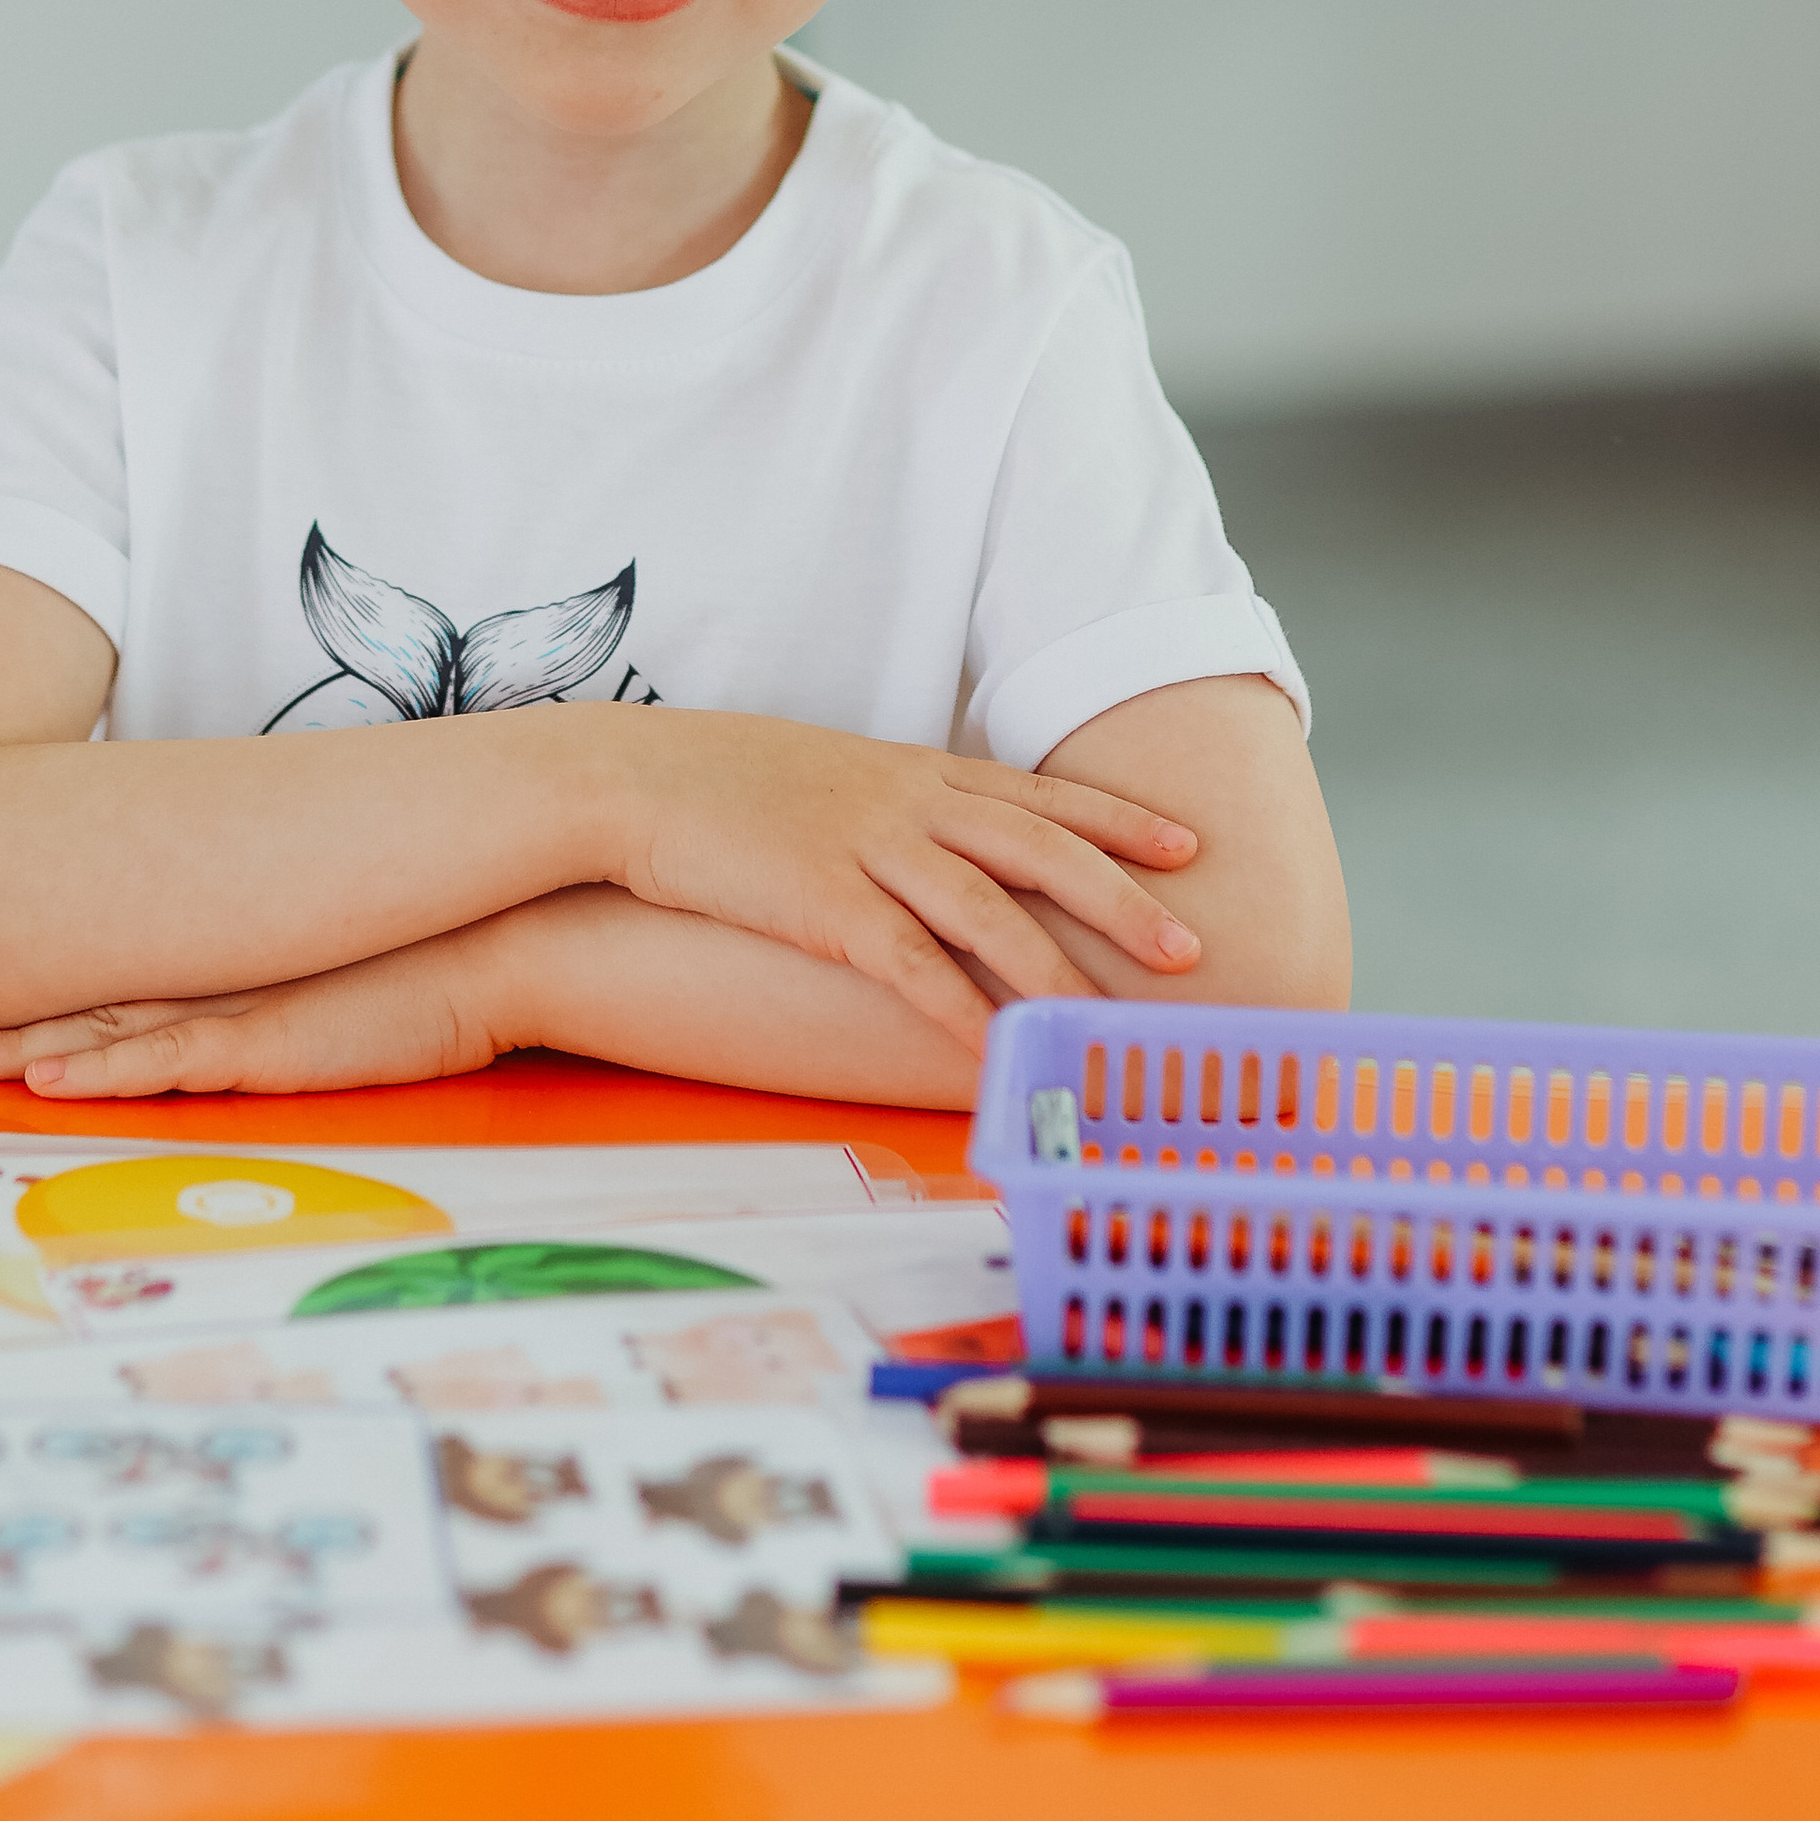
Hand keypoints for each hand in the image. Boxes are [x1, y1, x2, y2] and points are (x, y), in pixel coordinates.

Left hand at [0, 915, 516, 1100]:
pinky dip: (101, 1072)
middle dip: (2, 1019)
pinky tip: (44, 1081)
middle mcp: (224, 977)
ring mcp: (241, 1006)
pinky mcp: (269, 1041)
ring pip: (105, 1031)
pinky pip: (167, 1061)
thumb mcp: (348, 983)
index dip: (42, 995)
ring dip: (22, 1049)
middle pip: (88, 1000)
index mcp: (236, 962)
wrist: (505, 943)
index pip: (119, 979)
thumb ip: (299, 992)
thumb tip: (278, 1006)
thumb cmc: (438, 965)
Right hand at [595, 710, 1201, 1051]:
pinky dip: (960, 1011)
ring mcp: (866, 849)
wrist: (630, 779)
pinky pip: (908, 965)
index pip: (1037, 792)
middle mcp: (905, 802)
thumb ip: (889, 804)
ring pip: (990, 909)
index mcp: (911, 769)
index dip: (1118, 820)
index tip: (1185, 843)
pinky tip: (997, 1051)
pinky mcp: (822, 902)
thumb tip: (936, 842)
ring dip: (1059, 967)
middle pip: (1039, 847)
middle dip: (1122, 896)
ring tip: (1111, 1018)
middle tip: (1190, 944)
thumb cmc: (719, 782)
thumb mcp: (824, 774)